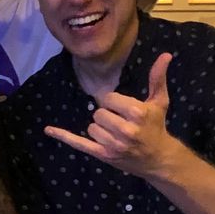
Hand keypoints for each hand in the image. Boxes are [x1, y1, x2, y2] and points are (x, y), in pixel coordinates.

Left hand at [45, 53, 177, 177]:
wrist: (158, 158)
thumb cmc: (156, 126)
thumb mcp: (159, 101)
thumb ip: (157, 78)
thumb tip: (165, 55)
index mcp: (137, 113)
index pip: (109, 99)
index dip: (114, 102)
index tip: (124, 110)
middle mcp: (125, 129)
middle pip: (98, 113)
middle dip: (107, 116)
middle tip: (121, 123)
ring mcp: (113, 144)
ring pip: (91, 127)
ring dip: (100, 128)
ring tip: (116, 134)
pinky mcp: (103, 155)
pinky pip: (79, 143)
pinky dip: (63, 136)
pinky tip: (48, 130)